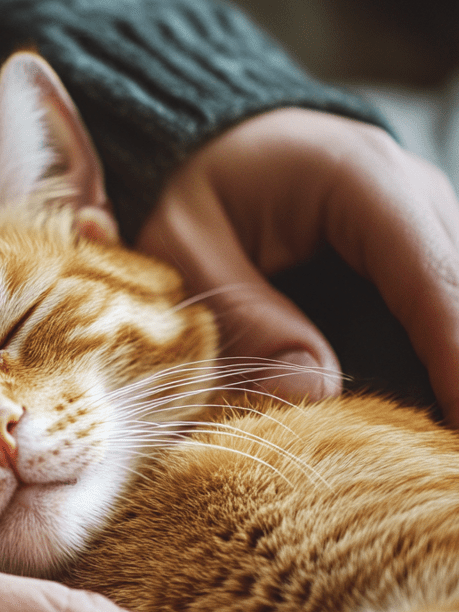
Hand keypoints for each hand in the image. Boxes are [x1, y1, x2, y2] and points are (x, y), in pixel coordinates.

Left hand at [137, 108, 458, 425]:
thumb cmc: (191, 193)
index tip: (456, 425)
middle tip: (437, 455)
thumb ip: (242, 318)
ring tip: (432, 444)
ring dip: (449, 371)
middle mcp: (413, 196)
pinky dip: (437, 360)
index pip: (429, 273)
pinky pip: (441, 309)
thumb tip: (310, 393)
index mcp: (360, 178)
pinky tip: (427, 413)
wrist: (212, 152)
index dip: (452, 353)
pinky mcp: (412, 259)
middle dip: (458, 373)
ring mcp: (424, 226)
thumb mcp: (186, 250)